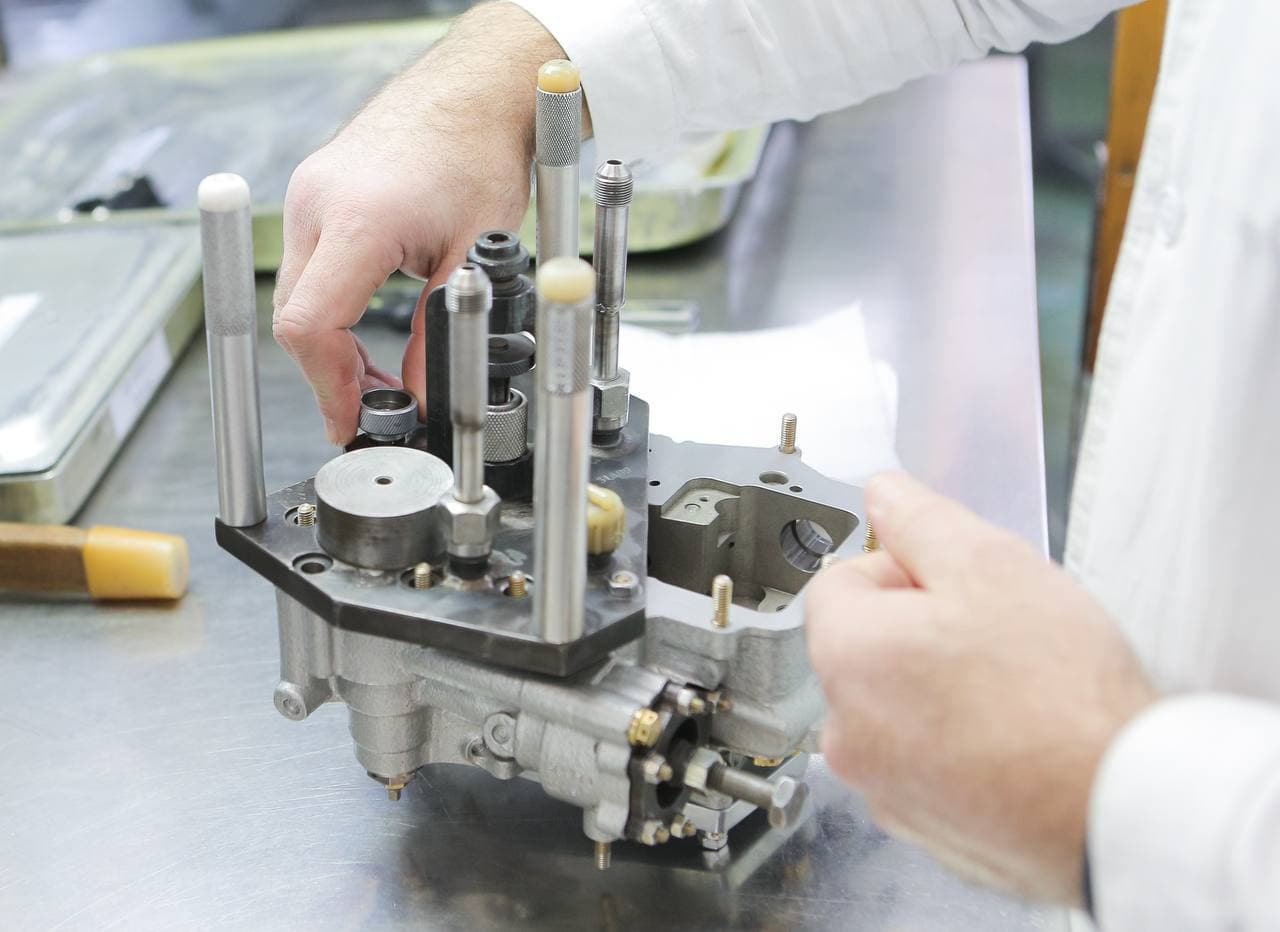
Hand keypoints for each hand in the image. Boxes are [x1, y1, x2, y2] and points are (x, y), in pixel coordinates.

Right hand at [273, 3, 570, 443]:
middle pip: (293, 318)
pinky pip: (306, 269)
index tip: (351, 420)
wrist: (473, 91)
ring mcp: (309, 195)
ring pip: (296, 296)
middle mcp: (318, 203)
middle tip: (374, 403)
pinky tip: (362, 328)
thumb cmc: (480, 153)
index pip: (310, 326)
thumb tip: (422, 395)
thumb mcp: (475, 254)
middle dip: (328, 372)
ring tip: (375, 374)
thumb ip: (441, 332)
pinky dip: (327, 308)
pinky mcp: (314, 194)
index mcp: (359, 220)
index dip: (327, 386)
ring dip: (327, 343)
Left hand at [805, 471, 1156, 904]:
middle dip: (920, 630)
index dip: (902, 569)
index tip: (956, 583)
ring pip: (897, 708)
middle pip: (866, 648)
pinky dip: (958, 747)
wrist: (1117, 808)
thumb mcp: (990, 564)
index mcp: (845, 657)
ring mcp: (880, 786)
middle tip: (995, 634)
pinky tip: (1015, 740)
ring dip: (938, 689)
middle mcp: (844, 730)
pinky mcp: (922, 828)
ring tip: (1012, 691)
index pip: (840, 582)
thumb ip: (920, 520)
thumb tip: (882, 494)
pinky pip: (925, 763)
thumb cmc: (1060, 694)